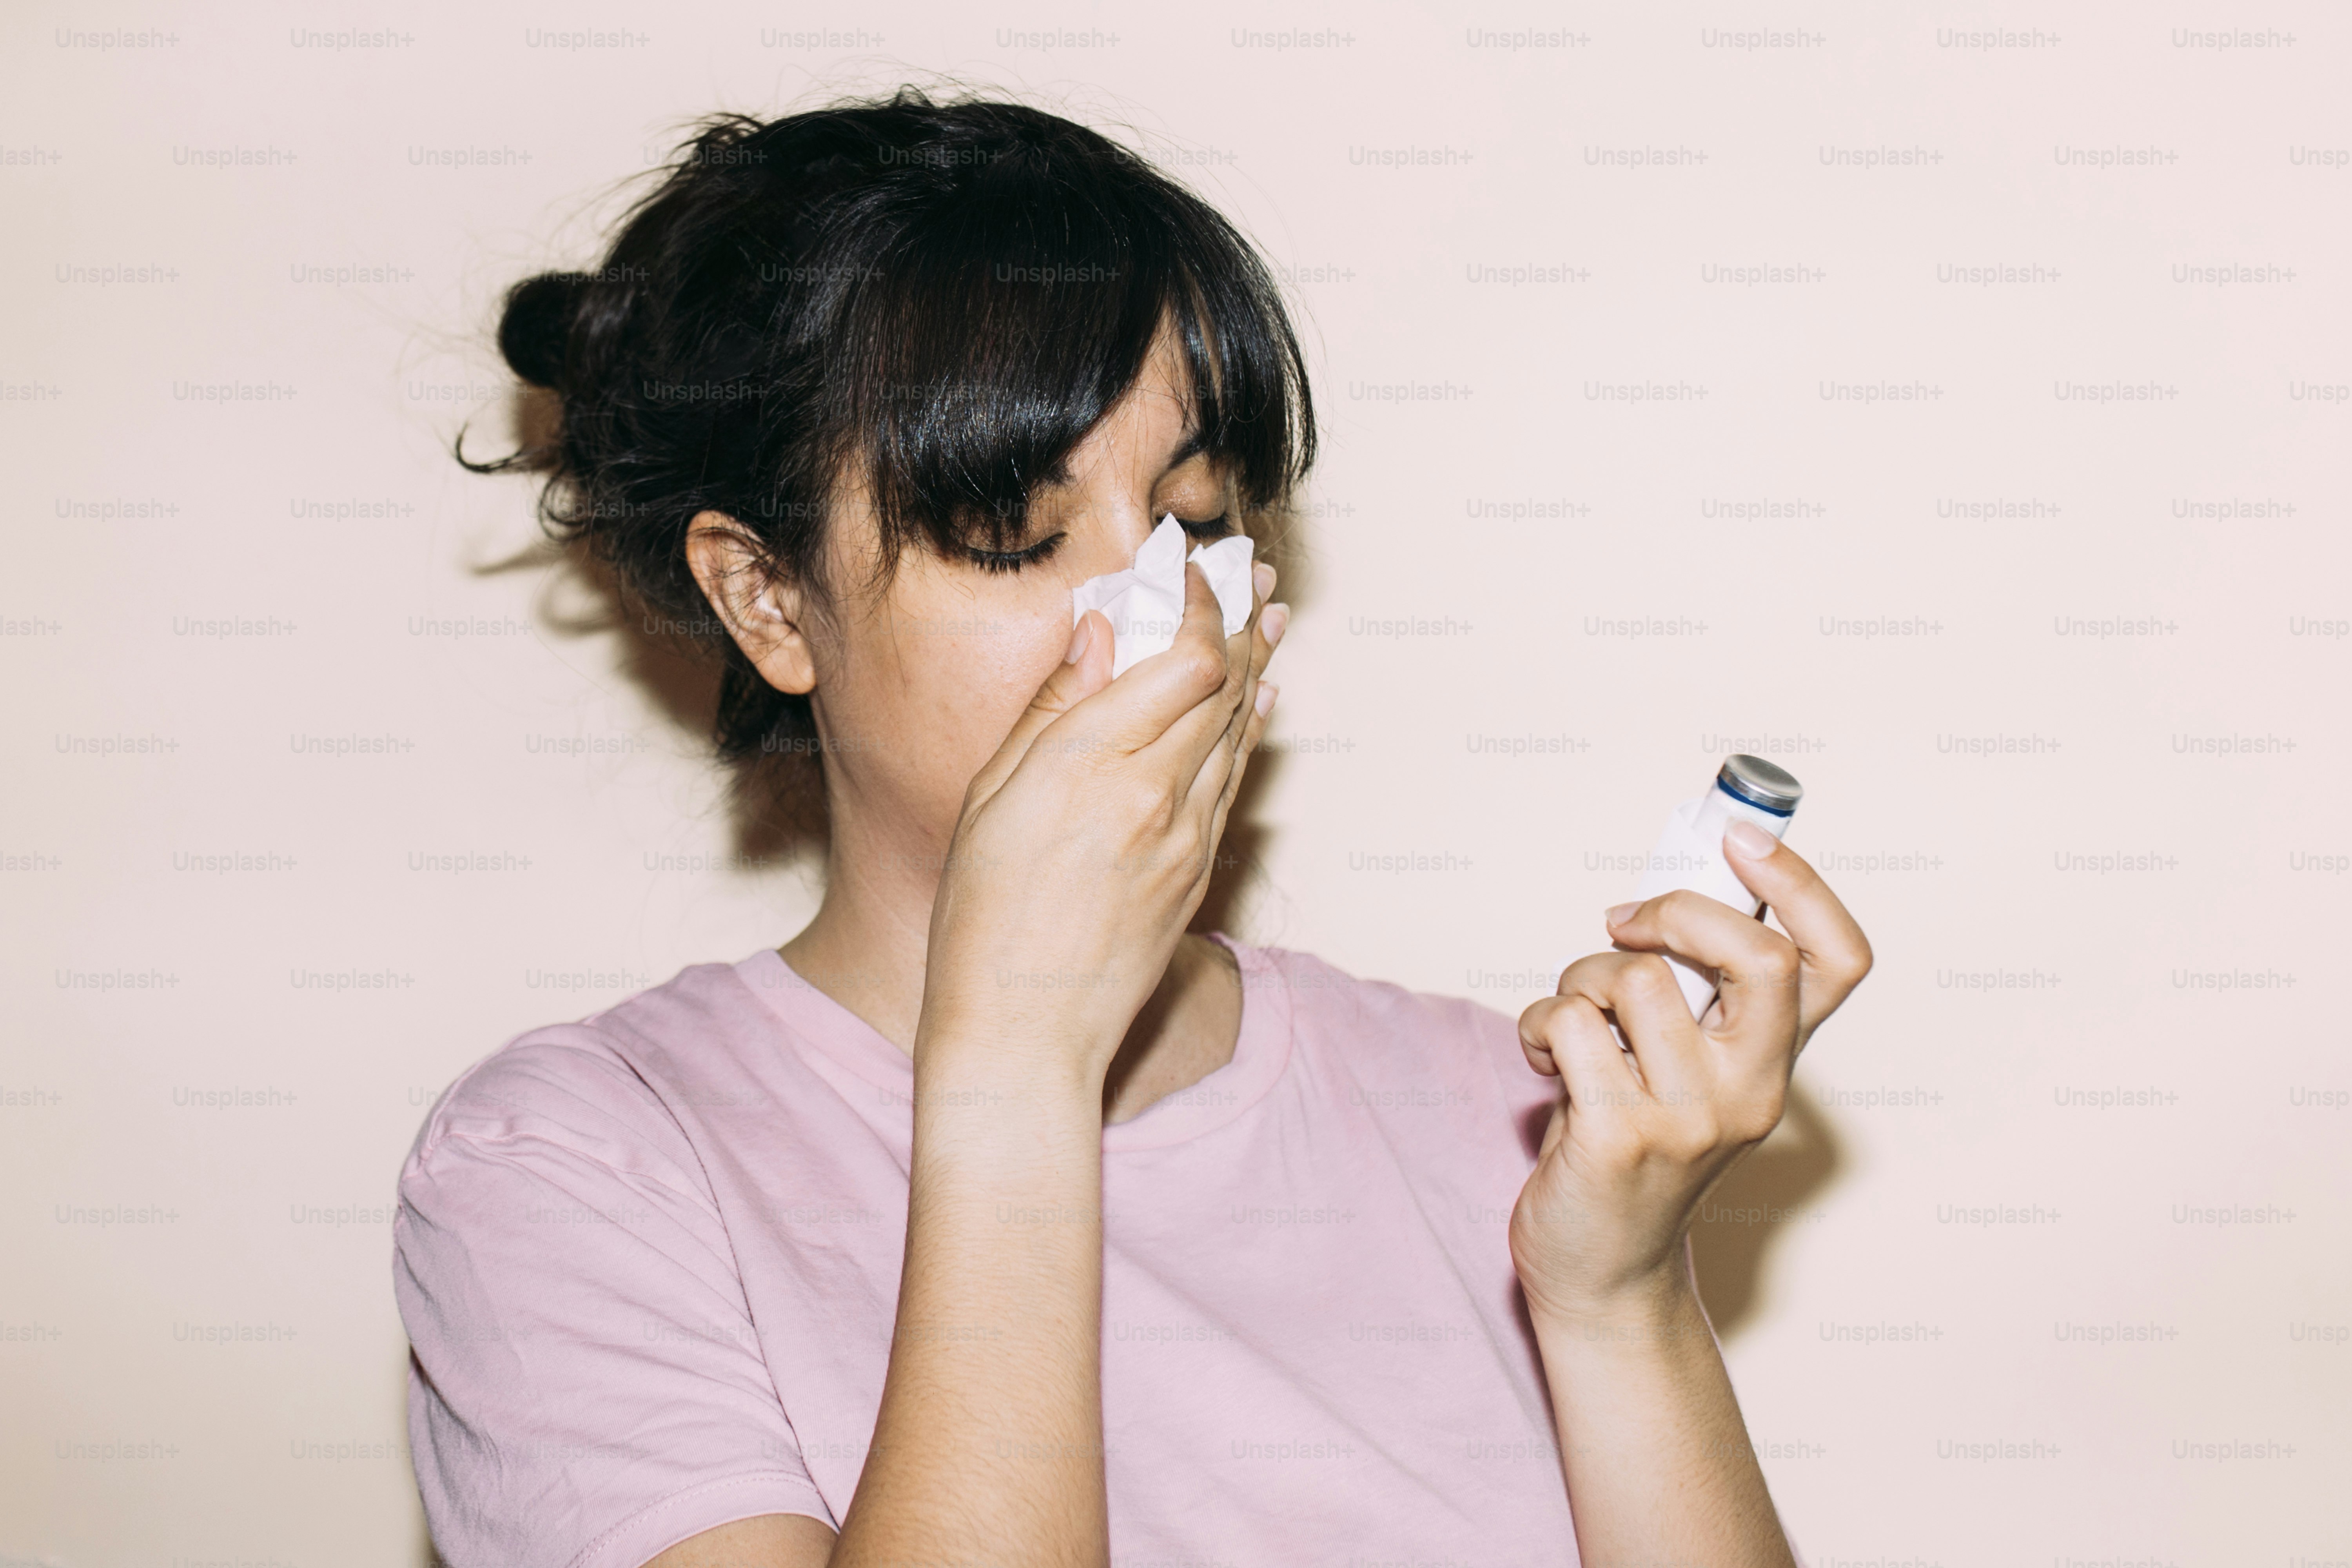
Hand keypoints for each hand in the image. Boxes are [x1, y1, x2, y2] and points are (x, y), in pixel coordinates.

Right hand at [915, 559, 1283, 1092]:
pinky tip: (1260, 700)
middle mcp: (1154, 793)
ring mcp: (1187, 837)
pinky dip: (1251, 730)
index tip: (1193, 568)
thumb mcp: (991, 797)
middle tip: (1258, 574)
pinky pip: (1235, 781)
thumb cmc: (981, 915)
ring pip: (1241, 730)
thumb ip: (1055, 707)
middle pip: (1227, 685)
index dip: (1202, 602)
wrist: (1024, 1033)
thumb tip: (1101, 629)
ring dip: (1259, 666)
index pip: (1185, 656)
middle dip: (1244, 619)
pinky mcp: (1199, 873)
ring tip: (1274, 617)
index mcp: (1092, 763)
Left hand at [1508, 824, 1871, 1321]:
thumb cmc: (1631, 1148)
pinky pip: (1567, 1022)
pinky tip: (1544, 1064)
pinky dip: (1539, 1025)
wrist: (1603, 1272)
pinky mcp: (1620, 1136)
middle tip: (1625, 925)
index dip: (1801, 883)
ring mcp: (1691, 1117)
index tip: (1741, 838)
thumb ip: (1690, 998)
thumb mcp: (1682, 1070)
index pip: (1838, 960)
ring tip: (1572, 1024)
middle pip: (1756, 956)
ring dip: (1580, 979)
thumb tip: (1659, 898)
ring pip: (1632, 978)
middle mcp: (1750, 1090)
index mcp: (1776, 1063)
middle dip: (1678, 911)